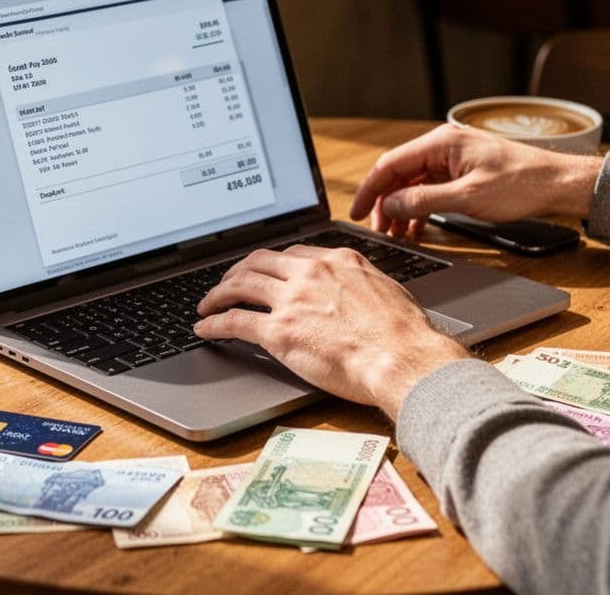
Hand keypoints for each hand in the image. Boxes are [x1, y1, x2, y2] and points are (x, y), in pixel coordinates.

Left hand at [193, 245, 470, 419]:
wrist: (402, 358)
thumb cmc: (404, 335)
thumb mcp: (386, 291)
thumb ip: (363, 285)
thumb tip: (360, 292)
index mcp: (338, 260)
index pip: (292, 252)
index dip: (271, 262)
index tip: (263, 270)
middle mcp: (310, 273)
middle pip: (259, 261)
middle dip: (237, 271)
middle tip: (227, 282)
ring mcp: (291, 300)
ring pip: (240, 285)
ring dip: (217, 293)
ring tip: (207, 304)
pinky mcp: (278, 331)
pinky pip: (235, 321)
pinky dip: (214, 323)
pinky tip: (205, 328)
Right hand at [349, 123, 603, 236]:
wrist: (556, 184)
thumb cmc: (520, 185)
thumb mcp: (467, 198)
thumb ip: (423, 200)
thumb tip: (390, 204)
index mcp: (440, 143)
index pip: (390, 164)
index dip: (369, 190)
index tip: (356, 213)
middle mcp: (443, 146)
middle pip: (398, 174)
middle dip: (384, 203)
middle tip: (377, 230)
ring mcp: (452, 158)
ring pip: (413, 183)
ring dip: (401, 208)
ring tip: (395, 234)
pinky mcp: (462, 171)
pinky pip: (430, 188)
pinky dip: (420, 208)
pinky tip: (416, 228)